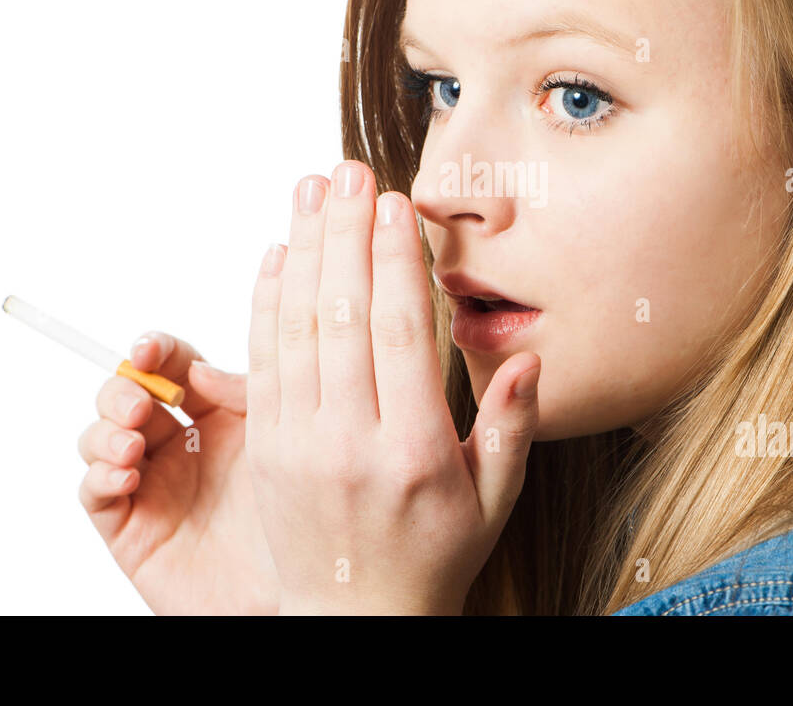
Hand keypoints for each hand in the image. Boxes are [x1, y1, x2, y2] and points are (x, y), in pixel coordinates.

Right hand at [77, 332, 281, 613]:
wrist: (296, 588)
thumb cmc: (295, 512)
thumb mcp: (274, 437)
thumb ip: (241, 395)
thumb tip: (197, 370)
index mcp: (213, 415)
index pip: (170, 366)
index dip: (154, 351)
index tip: (148, 349)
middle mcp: (177, 445)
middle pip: (124, 395)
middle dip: (121, 391)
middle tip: (141, 405)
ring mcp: (150, 485)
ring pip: (98, 438)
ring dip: (104, 431)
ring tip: (133, 444)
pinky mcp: (131, 528)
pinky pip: (94, 493)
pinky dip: (100, 476)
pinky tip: (125, 476)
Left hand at [246, 163, 540, 614]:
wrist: (354, 621)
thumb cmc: (431, 557)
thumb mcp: (494, 501)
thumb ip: (512, 427)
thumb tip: (531, 358)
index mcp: (413, 452)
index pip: (398, 335)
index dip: (393, 260)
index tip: (393, 204)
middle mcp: (349, 442)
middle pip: (340, 315)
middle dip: (343, 233)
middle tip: (348, 171)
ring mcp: (299, 445)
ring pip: (295, 328)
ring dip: (301, 251)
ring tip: (309, 191)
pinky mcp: (268, 448)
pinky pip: (261, 360)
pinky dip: (266, 300)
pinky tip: (277, 253)